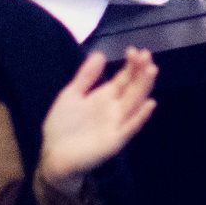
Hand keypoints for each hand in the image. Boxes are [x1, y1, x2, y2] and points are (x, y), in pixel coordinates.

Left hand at [38, 49, 159, 188]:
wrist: (54, 154)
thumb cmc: (62, 126)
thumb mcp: (71, 95)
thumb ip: (86, 77)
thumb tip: (100, 54)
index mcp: (105, 96)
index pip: (124, 78)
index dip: (131, 65)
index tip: (135, 50)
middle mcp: (115, 108)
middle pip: (133, 87)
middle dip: (141, 72)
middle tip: (147, 55)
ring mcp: (117, 124)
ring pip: (135, 103)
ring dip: (144, 87)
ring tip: (152, 70)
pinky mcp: (115, 140)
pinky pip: (130, 127)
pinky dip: (140, 117)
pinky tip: (149, 104)